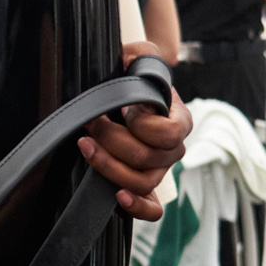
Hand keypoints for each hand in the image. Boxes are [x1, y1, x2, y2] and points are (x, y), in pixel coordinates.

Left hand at [77, 42, 190, 222]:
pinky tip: (116, 196)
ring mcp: (159, 170)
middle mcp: (173, 148)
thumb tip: (130, 64)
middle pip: (149, 158)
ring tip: (86, 147)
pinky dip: (137, 207)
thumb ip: (138, 55)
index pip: (170, 133)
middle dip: (113, 141)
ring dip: (110, 167)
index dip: (143, 124)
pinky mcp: (144, 187)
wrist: (119, 99)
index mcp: (178, 119)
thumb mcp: (135, 58)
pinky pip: (152, 209)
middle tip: (90, 124)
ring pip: (143, 182)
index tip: (123, 108)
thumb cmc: (129, 79)